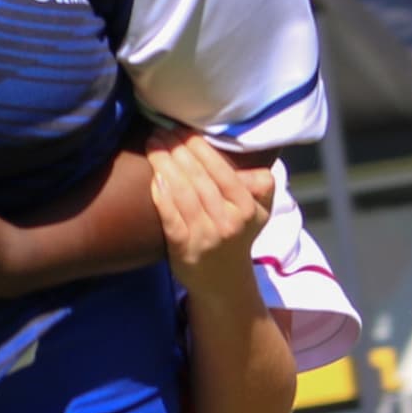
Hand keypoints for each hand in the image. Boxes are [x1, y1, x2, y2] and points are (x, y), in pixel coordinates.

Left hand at [149, 130, 275, 292]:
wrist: (224, 283)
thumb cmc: (237, 236)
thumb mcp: (259, 212)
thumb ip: (259, 184)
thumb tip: (252, 153)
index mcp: (247, 208)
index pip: (221, 171)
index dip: (199, 147)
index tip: (181, 129)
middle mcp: (229, 222)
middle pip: (199, 179)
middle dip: (177, 150)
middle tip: (160, 131)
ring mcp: (206, 237)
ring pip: (183, 194)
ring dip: (165, 166)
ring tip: (152, 145)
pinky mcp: (184, 250)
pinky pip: (170, 217)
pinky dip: (161, 195)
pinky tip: (153, 177)